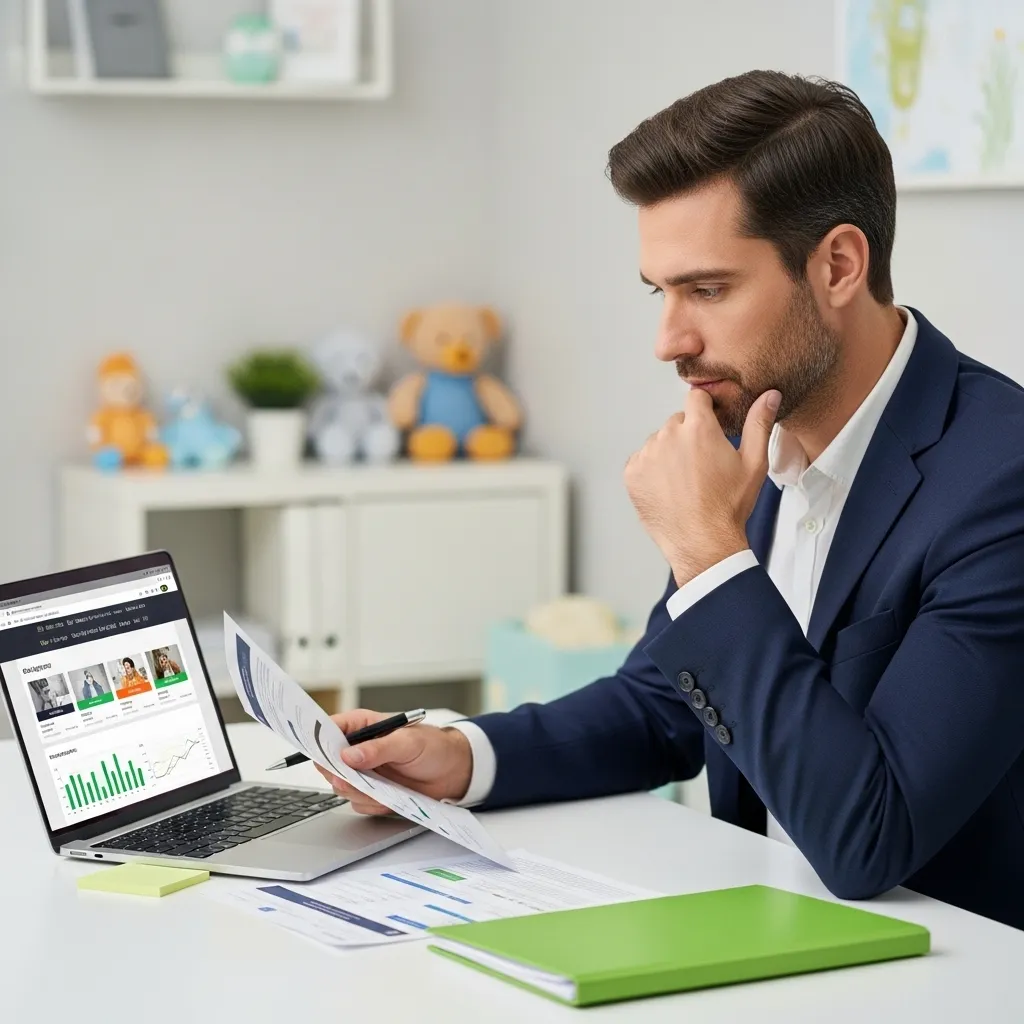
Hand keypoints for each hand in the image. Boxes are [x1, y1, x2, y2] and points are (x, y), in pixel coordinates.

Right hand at [315, 709, 472, 814]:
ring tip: (383, 787)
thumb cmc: (434, 747)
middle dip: (340, 774)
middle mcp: (358, 749)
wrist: (453, 772)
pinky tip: (391, 797)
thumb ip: (378, 748)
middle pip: (328, 764)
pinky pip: (358, 803)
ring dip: (359, 791)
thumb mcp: (408, 742)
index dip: (318, 740)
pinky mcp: (371, 792)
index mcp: (363, 727)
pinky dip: (373, 804)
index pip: (329, 730)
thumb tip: (348, 756)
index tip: (316, 753)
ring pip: (341, 787)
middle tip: (354, 778)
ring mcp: (364, 772)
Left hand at [624, 388, 780, 586]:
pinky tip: (669, 488)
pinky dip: (652, 470)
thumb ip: (759, 424)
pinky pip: (641, 461)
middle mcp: (668, 436)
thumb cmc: (728, 506)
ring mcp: (647, 454)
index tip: (710, 425)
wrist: (702, 542)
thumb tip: (769, 395)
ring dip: (669, 453)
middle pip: (677, 422)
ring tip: (685, 481)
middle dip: (688, 436)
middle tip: (702, 465)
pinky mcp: (632, 474)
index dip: (705, 410)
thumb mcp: (754, 463)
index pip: (696, 398)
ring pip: (659, 442)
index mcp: (698, 428)